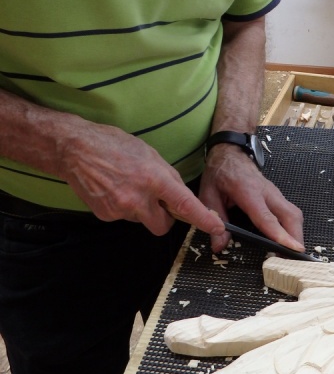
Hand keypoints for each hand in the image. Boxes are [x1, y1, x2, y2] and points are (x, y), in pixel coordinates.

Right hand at [57, 120, 224, 236]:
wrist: (76, 150)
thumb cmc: (114, 145)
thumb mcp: (150, 154)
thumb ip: (168, 177)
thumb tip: (180, 197)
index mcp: (154, 179)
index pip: (185, 205)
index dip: (203, 219)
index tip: (216, 228)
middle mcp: (138, 198)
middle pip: (163, 226)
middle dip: (164, 218)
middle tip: (158, 202)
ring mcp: (120, 209)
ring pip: (142, 221)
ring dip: (142, 209)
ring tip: (128, 185)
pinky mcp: (106, 216)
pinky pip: (125, 218)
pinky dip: (124, 207)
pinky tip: (115, 189)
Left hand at [199, 145, 303, 253]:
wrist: (230, 152)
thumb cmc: (219, 172)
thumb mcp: (208, 194)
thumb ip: (214, 219)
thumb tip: (219, 245)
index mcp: (248, 191)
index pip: (267, 217)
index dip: (279, 234)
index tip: (292, 248)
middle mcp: (267, 192)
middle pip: (290, 215)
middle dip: (296, 238)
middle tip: (294, 259)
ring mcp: (275, 193)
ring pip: (294, 214)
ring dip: (297, 234)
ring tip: (291, 254)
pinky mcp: (277, 196)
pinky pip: (290, 212)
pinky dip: (293, 228)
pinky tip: (287, 241)